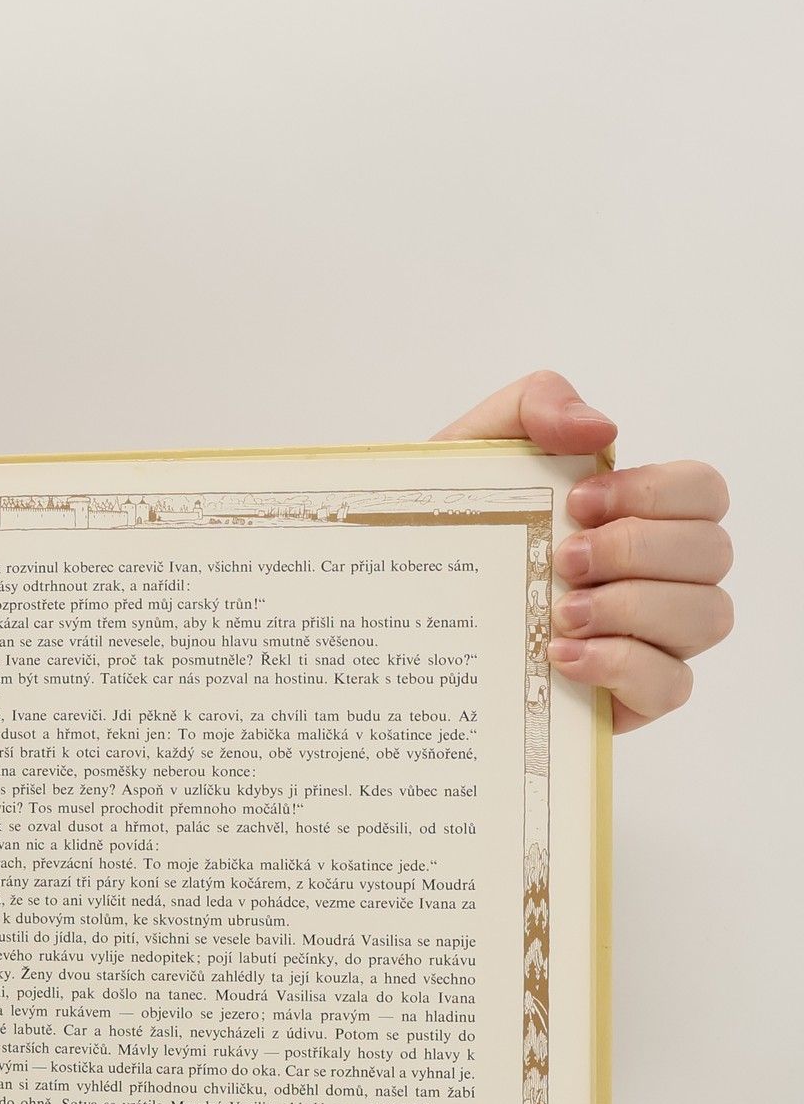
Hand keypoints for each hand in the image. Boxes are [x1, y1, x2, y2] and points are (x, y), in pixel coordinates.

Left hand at [436, 370, 732, 731]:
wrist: (390, 610)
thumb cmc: (445, 531)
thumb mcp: (473, 452)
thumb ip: (535, 404)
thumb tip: (602, 428)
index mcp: (632, 513)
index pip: (702, 492)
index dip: (657, 494)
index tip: (579, 503)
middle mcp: (654, 575)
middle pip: (712, 553)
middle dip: (639, 551)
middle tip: (563, 560)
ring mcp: (647, 638)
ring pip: (707, 617)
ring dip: (635, 609)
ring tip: (559, 613)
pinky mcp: (624, 698)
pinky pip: (672, 685)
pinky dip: (624, 667)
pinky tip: (561, 657)